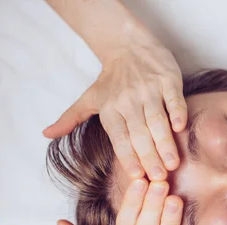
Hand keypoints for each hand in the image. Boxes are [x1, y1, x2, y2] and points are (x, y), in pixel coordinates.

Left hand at [43, 35, 186, 180]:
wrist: (128, 45)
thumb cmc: (111, 79)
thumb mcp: (89, 98)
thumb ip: (70, 119)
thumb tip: (45, 134)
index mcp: (110, 109)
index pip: (119, 138)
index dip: (128, 157)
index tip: (137, 177)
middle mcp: (129, 101)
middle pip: (140, 133)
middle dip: (150, 157)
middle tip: (159, 178)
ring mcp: (149, 90)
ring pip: (157, 120)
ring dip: (165, 142)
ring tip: (173, 163)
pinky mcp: (168, 81)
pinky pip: (173, 100)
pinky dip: (177, 112)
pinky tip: (181, 127)